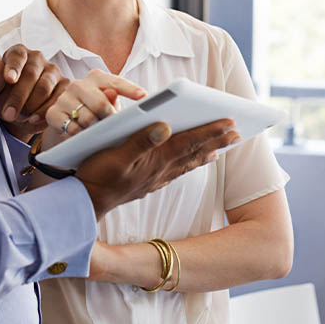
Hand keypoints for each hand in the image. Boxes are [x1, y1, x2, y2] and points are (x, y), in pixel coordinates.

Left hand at [0, 45, 68, 142]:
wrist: (16, 115)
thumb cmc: (2, 98)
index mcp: (17, 53)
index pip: (17, 56)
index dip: (13, 67)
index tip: (9, 80)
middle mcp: (37, 58)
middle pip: (31, 74)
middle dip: (18, 97)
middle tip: (8, 114)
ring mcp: (53, 71)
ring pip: (45, 88)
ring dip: (31, 106)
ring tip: (19, 118)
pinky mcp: (64, 86)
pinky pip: (58, 99)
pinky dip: (45, 112)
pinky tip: (34, 120)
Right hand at [42, 69, 146, 149]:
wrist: (67, 126)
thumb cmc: (96, 114)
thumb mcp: (109, 108)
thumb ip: (115, 102)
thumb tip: (118, 96)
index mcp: (97, 79)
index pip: (115, 82)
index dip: (130, 89)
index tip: (144, 96)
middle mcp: (79, 85)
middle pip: (100, 103)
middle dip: (111, 119)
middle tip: (117, 130)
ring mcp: (64, 98)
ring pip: (86, 118)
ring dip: (95, 130)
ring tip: (99, 136)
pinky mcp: (52, 113)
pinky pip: (71, 128)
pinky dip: (80, 136)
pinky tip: (83, 138)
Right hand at [76, 119, 240, 218]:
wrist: (86, 202)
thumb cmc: (97, 175)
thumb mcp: (114, 155)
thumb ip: (140, 140)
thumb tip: (165, 126)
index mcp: (154, 158)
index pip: (188, 141)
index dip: (209, 130)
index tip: (230, 122)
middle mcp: (159, 169)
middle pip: (193, 151)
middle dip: (216, 140)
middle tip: (238, 132)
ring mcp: (155, 178)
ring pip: (187, 162)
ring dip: (207, 153)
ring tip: (222, 147)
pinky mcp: (148, 183)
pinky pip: (177, 172)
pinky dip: (190, 165)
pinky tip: (192, 163)